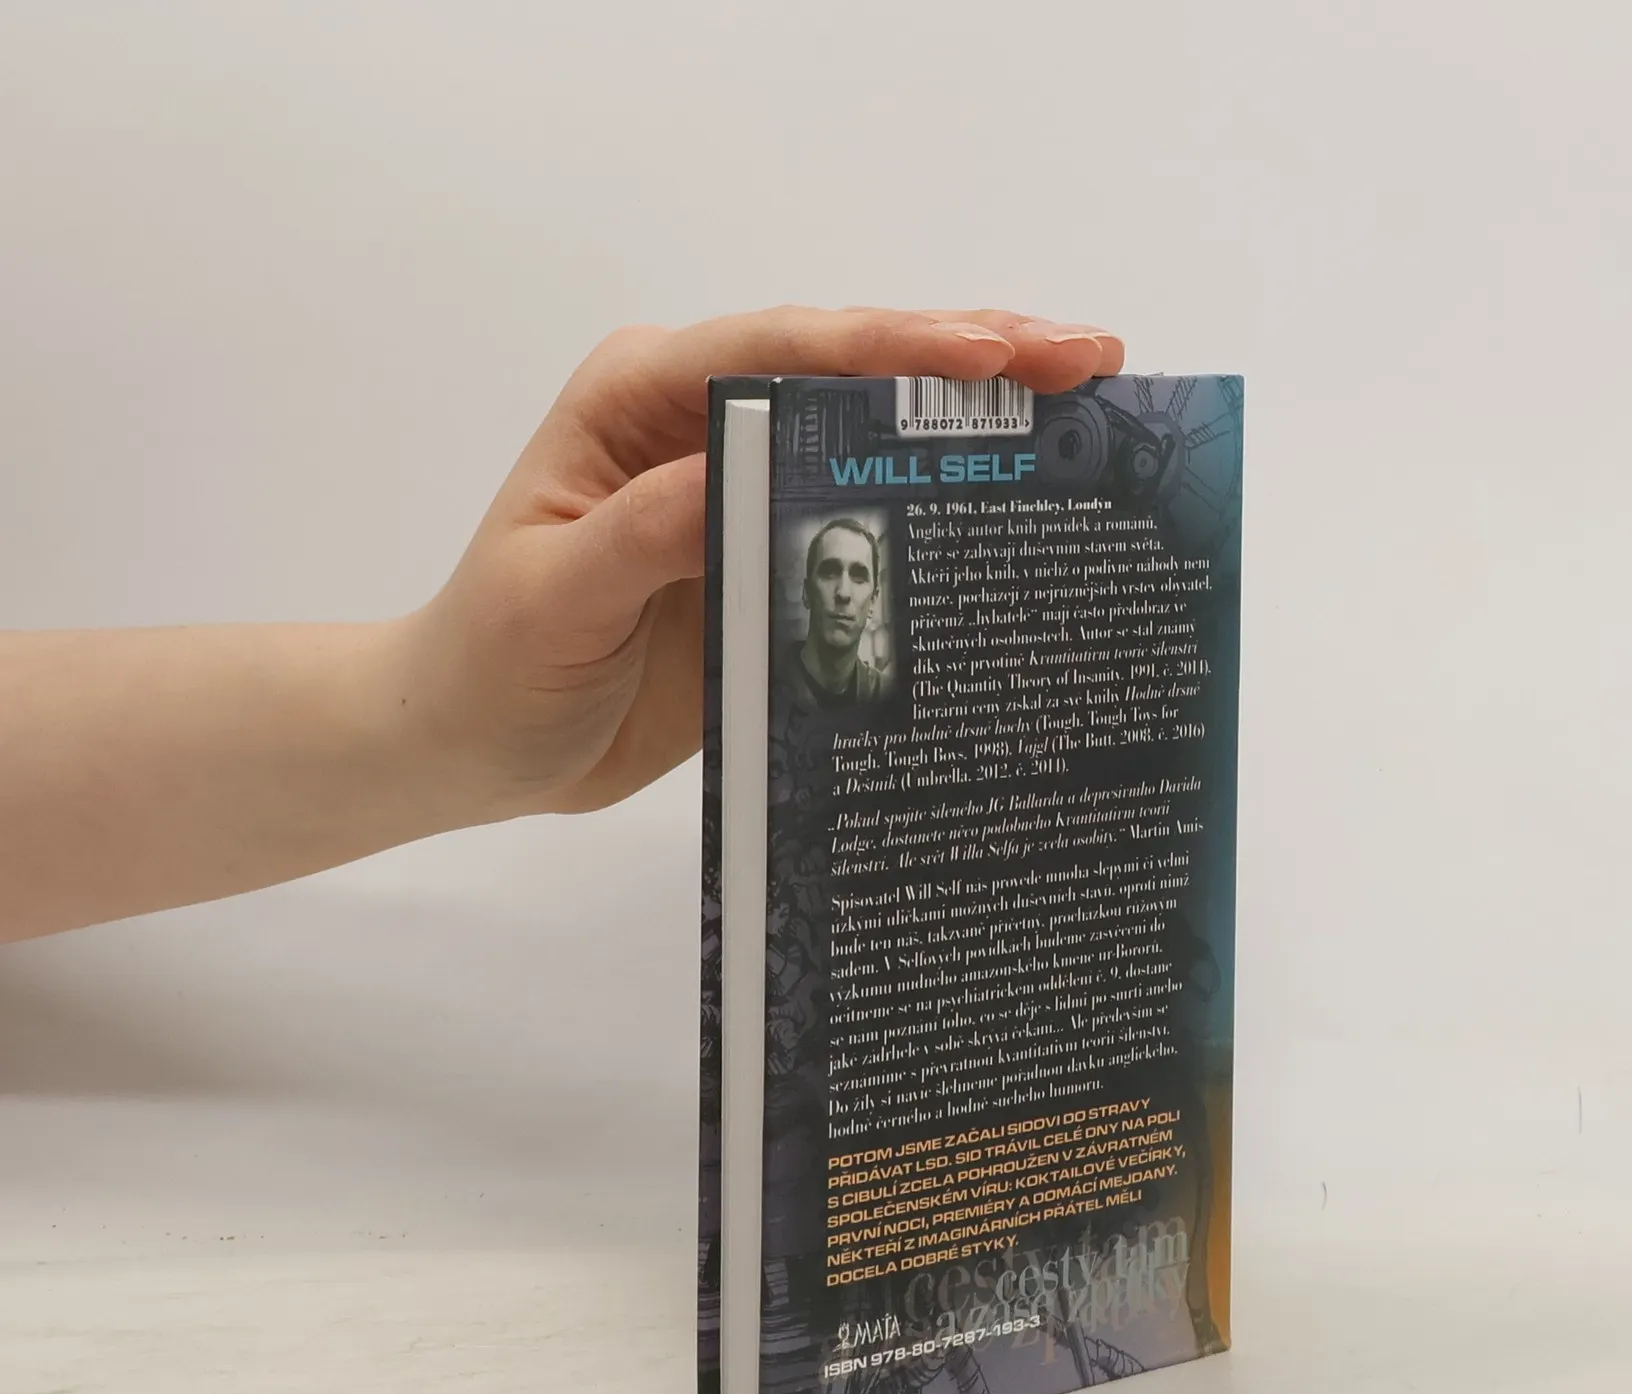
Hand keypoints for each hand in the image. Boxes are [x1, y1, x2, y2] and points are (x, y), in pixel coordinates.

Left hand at [396, 306, 1124, 821]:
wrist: (477, 744)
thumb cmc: (492, 661)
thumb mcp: (555, 596)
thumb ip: (647, 533)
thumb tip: (747, 474)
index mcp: (642, 399)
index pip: (782, 352)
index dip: (893, 350)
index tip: (993, 353)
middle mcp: (704, 425)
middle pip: (851, 374)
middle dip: (972, 360)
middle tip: (1091, 360)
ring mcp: (747, 493)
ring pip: (876, 441)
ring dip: (978, 429)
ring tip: (1090, 414)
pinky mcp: (771, 562)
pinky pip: (869, 527)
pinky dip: (944, 516)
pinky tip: (1019, 519)